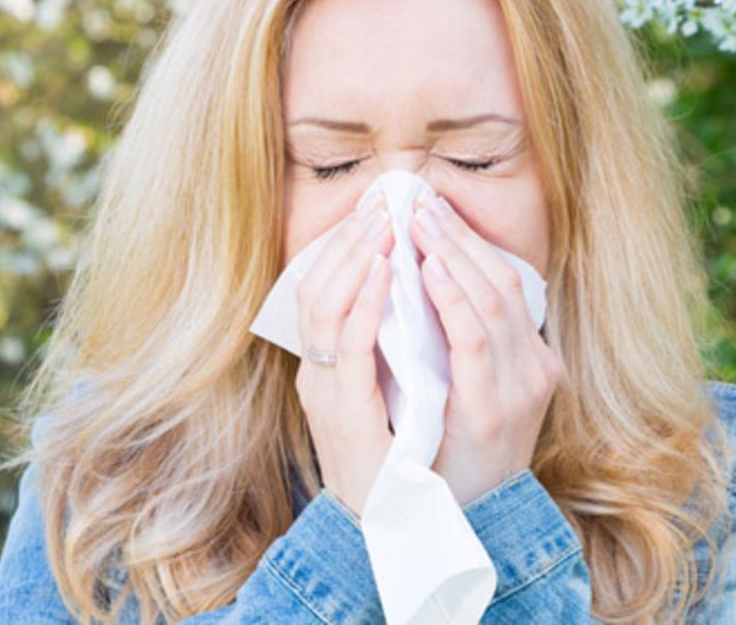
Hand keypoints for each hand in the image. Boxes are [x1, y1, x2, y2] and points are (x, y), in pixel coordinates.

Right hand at [294, 193, 395, 517]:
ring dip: (355, 258)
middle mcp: (315, 377)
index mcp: (324, 372)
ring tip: (383, 221)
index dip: (342, 250)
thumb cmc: (398, 470)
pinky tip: (388, 270)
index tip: (373, 212)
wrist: (390, 534)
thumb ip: (392, 358)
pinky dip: (365, 300)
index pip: (318, 294)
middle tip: (381, 202)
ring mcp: (323, 394)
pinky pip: (349, 343)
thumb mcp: (390, 404)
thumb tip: (421, 306)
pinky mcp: (343, 413)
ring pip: (324, 307)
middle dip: (350, 242)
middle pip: (315, 289)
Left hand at [408, 192, 564, 506]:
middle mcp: (534, 368)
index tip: (431, 207)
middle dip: (457, 236)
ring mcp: (520, 388)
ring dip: (453, 254)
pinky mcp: (495, 409)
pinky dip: (453, 299)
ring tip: (417, 220)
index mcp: (528, 361)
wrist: (456, 530)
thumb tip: (423, 287)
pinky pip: (475, 340)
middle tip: (417, 199)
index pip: (505, 283)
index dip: (468, 241)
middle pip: (501, 281)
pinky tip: (428, 271)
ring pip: (493, 300)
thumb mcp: (462, 395)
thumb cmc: (448, 459)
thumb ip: (456, 349)